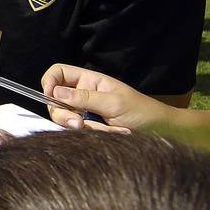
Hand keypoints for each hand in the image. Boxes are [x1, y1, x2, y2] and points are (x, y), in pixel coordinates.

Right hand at [38, 64, 170, 132]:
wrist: (160, 131)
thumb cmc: (141, 111)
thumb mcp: (113, 103)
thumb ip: (84, 98)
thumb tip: (54, 93)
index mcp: (89, 80)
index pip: (58, 74)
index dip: (49, 82)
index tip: (50, 97)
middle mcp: (82, 95)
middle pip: (55, 101)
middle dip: (64, 114)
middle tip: (79, 124)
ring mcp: (85, 113)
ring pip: (66, 120)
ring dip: (83, 128)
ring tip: (106, 131)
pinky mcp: (89, 129)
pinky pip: (78, 133)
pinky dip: (91, 136)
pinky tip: (109, 134)